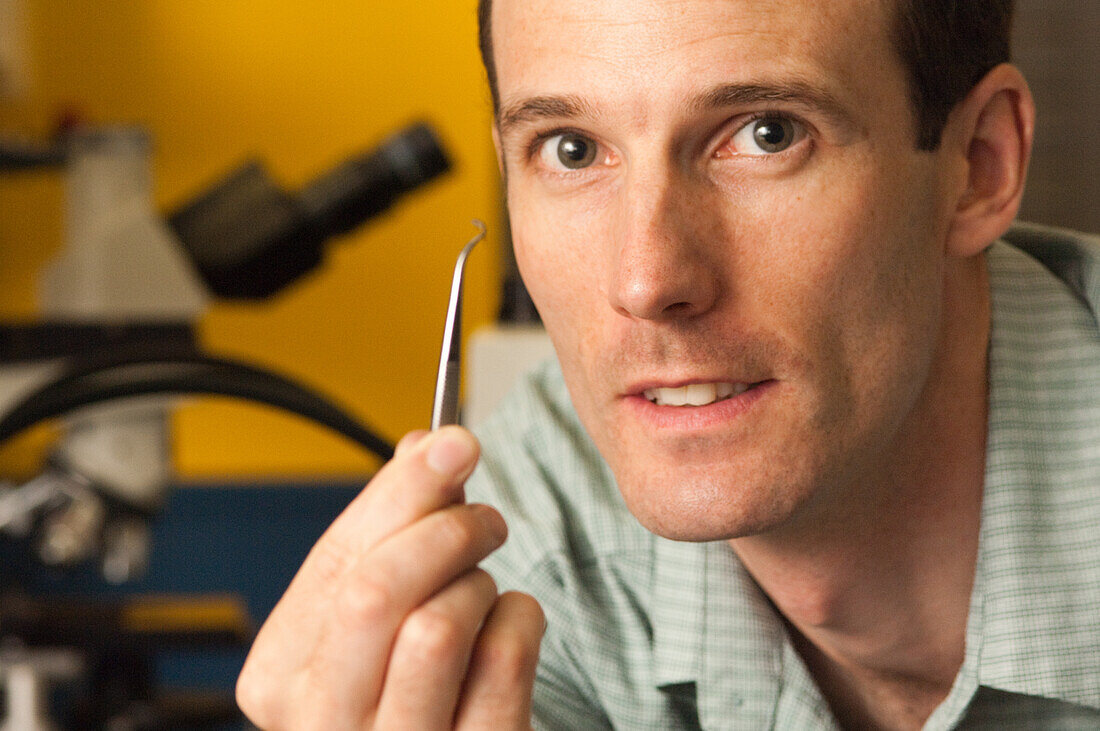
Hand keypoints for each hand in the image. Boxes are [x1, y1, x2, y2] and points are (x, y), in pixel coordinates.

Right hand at [236, 426, 544, 729]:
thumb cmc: (398, 682)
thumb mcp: (372, 612)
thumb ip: (389, 527)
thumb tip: (427, 446)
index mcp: (280, 676)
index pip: (336, 562)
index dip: (403, 492)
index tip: (454, 444)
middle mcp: (324, 723)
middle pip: (377, 592)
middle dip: (444, 531)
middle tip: (485, 520)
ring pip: (437, 628)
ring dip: (478, 585)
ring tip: (481, 589)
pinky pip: (503, 661)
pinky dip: (521, 619)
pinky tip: (509, 624)